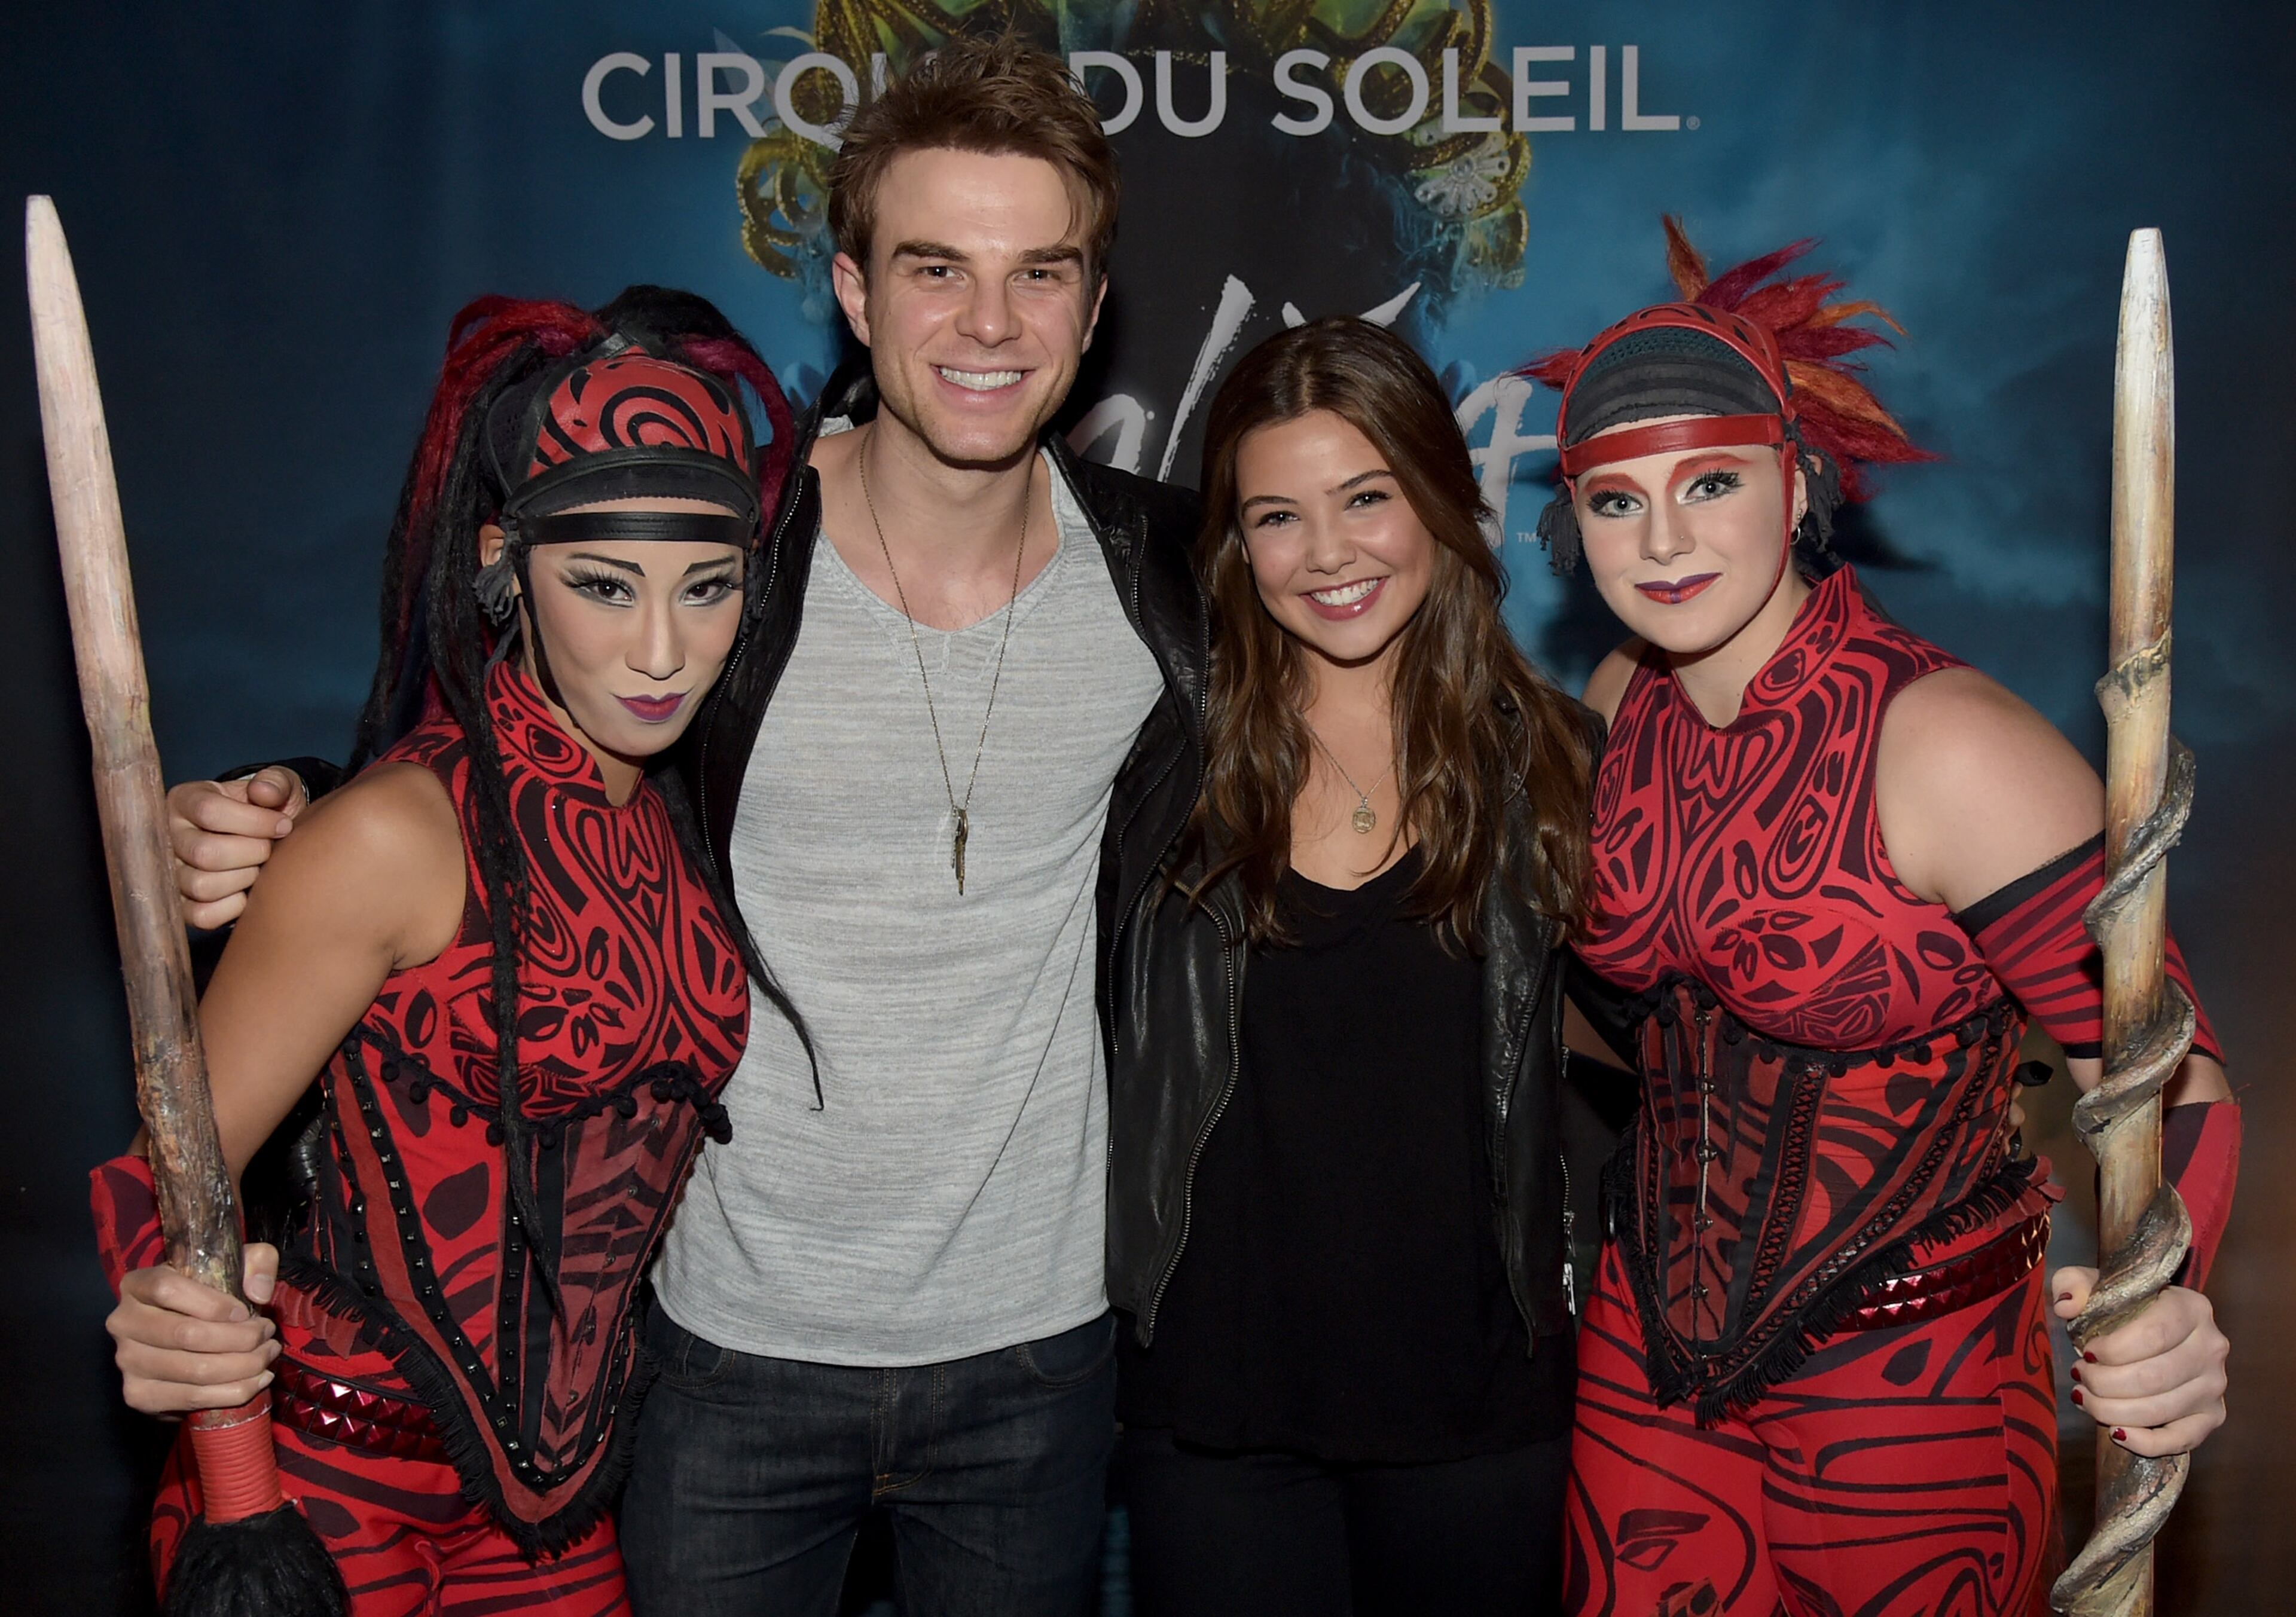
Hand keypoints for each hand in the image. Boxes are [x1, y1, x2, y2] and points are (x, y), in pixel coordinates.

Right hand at [106, 1243, 281, 1414]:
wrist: (184, 1336)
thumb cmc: (210, 1295)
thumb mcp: (234, 1265)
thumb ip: (255, 1262)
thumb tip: (259, 1293)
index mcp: (137, 1284)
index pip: (167, 1290)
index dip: (212, 1303)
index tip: (246, 1311)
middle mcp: (123, 1323)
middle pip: (186, 1334)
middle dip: (241, 1338)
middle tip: (267, 1335)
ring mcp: (127, 1362)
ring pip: (194, 1370)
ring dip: (243, 1366)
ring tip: (267, 1356)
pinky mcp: (138, 1395)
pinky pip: (192, 1398)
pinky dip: (233, 1392)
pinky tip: (256, 1381)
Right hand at [170, 768, 306, 928]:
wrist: (266, 840)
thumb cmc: (267, 810)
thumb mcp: (277, 787)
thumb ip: (275, 783)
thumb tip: (263, 791)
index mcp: (184, 800)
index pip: (210, 812)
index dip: (256, 822)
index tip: (284, 825)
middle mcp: (167, 836)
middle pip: (206, 853)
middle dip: (253, 852)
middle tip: (270, 849)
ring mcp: (170, 874)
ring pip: (203, 886)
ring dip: (245, 879)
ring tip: (258, 868)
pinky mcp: (181, 907)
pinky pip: (203, 915)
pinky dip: (234, 906)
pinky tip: (247, 890)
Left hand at [2052, 1265, 2228, 1455]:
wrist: (2153, 1328)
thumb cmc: (2122, 1307)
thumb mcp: (2096, 1285)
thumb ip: (2074, 1284)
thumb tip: (2067, 1308)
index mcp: (2191, 1308)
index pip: (2153, 1335)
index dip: (2112, 1350)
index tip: (2085, 1353)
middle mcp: (2212, 1347)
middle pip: (2154, 1377)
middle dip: (2104, 1382)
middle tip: (2079, 1375)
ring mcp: (2215, 1385)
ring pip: (2161, 1409)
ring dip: (2112, 1410)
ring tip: (2085, 1397)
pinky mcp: (2211, 1416)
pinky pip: (2181, 1439)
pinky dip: (2146, 1443)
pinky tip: (2116, 1432)